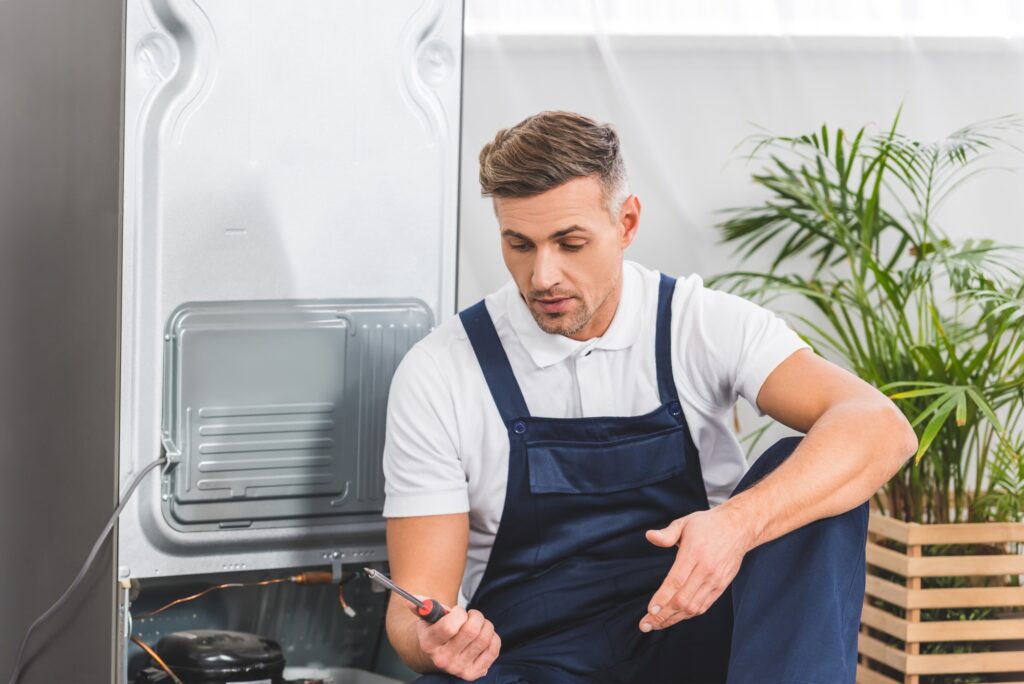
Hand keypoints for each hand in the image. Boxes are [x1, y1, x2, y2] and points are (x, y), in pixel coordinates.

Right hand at [415, 602, 500, 680]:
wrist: (436, 656)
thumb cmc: (434, 632)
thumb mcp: (426, 619)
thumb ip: (421, 606)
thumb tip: (412, 600)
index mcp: (429, 645)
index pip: (449, 626)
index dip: (458, 613)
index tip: (457, 611)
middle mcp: (443, 660)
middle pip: (471, 631)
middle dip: (475, 616)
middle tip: (471, 615)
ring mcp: (459, 669)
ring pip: (484, 638)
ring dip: (486, 625)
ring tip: (478, 624)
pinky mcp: (474, 673)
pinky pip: (493, 650)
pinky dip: (493, 637)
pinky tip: (483, 635)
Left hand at [638, 506, 755, 631]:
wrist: (738, 527)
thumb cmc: (707, 525)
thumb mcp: (685, 523)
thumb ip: (667, 533)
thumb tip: (649, 536)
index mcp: (694, 552)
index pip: (676, 581)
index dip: (662, 598)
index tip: (649, 611)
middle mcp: (706, 569)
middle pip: (683, 599)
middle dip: (662, 615)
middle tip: (645, 625)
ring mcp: (715, 580)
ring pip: (694, 607)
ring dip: (674, 619)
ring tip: (656, 624)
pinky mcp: (722, 586)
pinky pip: (704, 605)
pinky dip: (688, 614)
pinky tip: (674, 617)